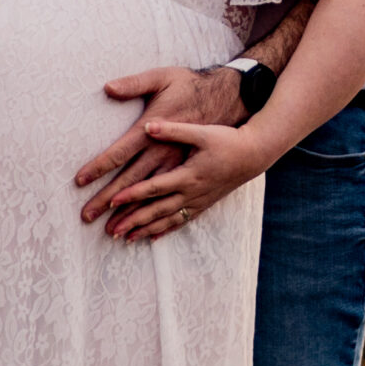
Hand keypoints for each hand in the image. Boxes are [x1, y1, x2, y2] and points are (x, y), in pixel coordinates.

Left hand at [107, 118, 267, 241]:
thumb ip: (174, 130)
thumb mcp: (202, 132)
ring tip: (124, 239)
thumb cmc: (227, 140)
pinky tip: (151, 238)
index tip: (112, 201)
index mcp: (188, 174)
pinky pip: (181, 221)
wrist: (253, 155)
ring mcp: (198, 201)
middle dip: (133, 221)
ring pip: (167, 220)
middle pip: (157, 210)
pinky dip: (165, 231)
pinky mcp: (203, 204)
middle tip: (111, 231)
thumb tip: (148, 126)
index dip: (132, 194)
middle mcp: (192, 192)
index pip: (154, 187)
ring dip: (145, 230)